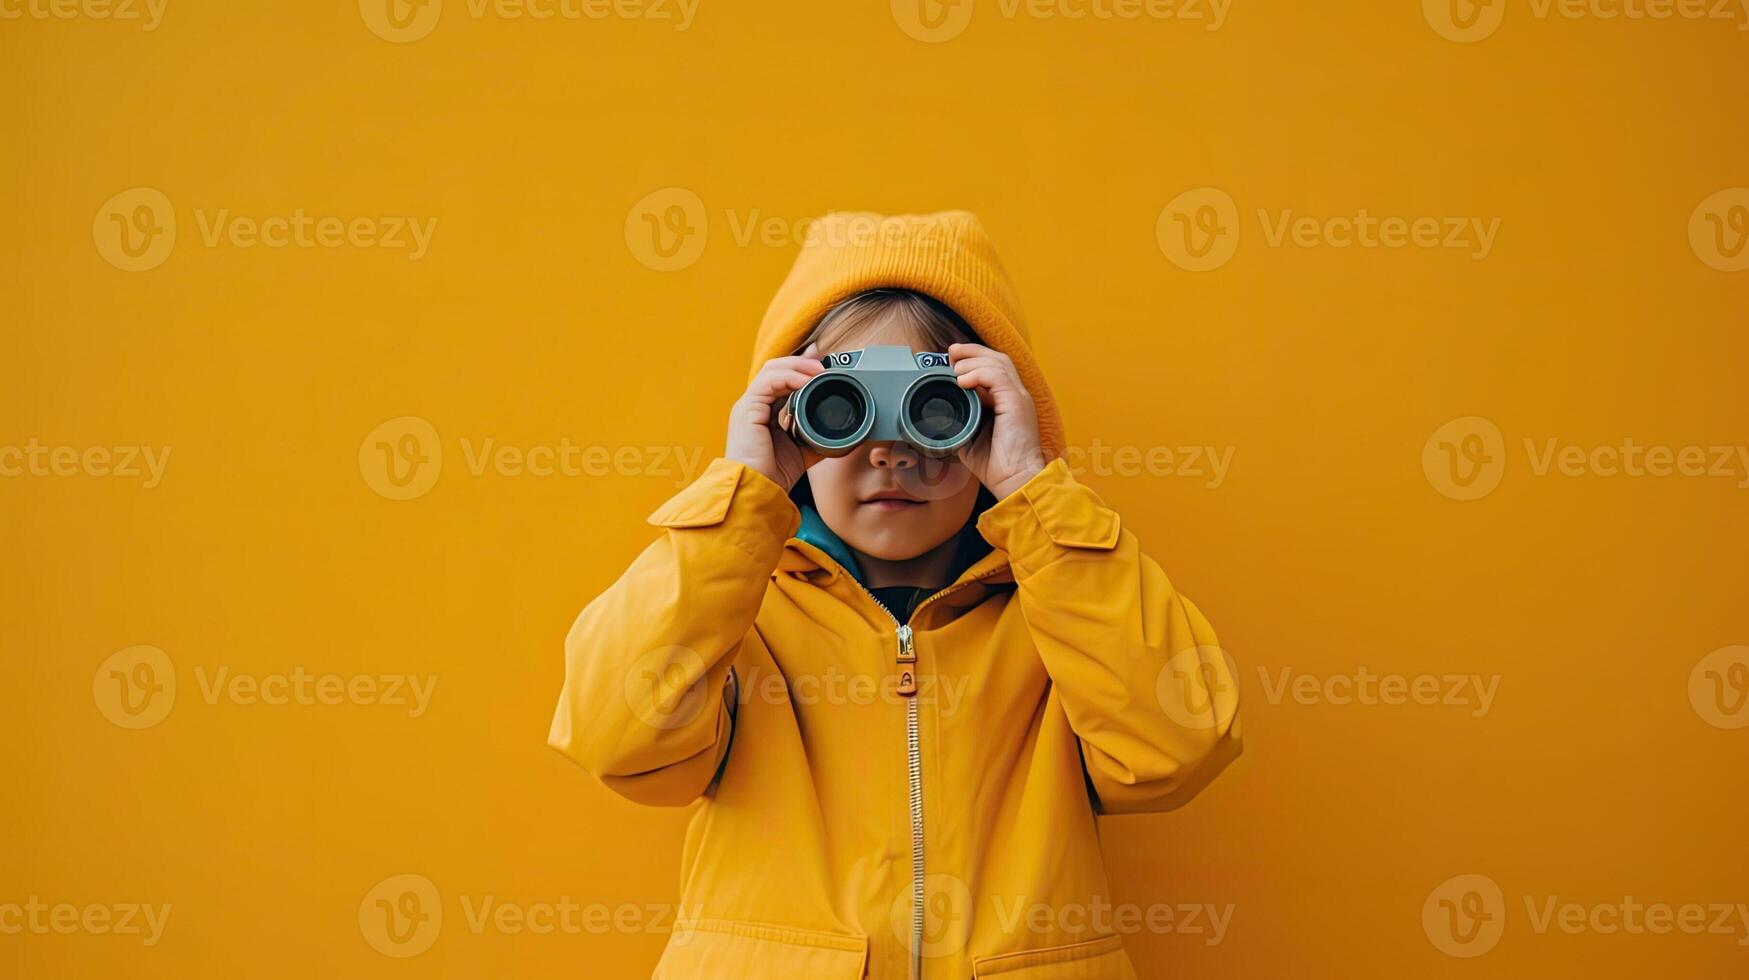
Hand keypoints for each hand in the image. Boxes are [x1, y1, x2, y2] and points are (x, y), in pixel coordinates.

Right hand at [725, 346, 825, 491]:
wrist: (757, 489)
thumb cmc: (775, 474)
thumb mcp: (803, 450)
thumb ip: (816, 437)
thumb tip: (843, 434)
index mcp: (763, 411)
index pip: (781, 379)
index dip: (801, 369)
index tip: (824, 366)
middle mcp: (754, 405)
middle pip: (776, 369)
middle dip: (801, 362)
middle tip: (824, 364)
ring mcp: (748, 405)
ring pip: (771, 370)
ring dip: (798, 366)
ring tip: (819, 370)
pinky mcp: (747, 410)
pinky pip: (768, 383)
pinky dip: (789, 377)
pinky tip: (806, 381)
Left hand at [949, 343, 1046, 498]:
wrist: (1014, 480)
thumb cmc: (996, 464)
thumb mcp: (970, 436)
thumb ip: (959, 420)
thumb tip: (938, 412)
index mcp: (1007, 401)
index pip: (993, 367)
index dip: (973, 358)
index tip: (951, 359)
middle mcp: (1016, 395)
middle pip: (997, 358)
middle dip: (972, 351)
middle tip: (951, 351)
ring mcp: (1018, 398)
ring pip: (998, 362)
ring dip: (973, 360)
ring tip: (954, 367)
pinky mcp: (1017, 404)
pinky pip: (998, 377)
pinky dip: (978, 373)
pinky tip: (962, 380)